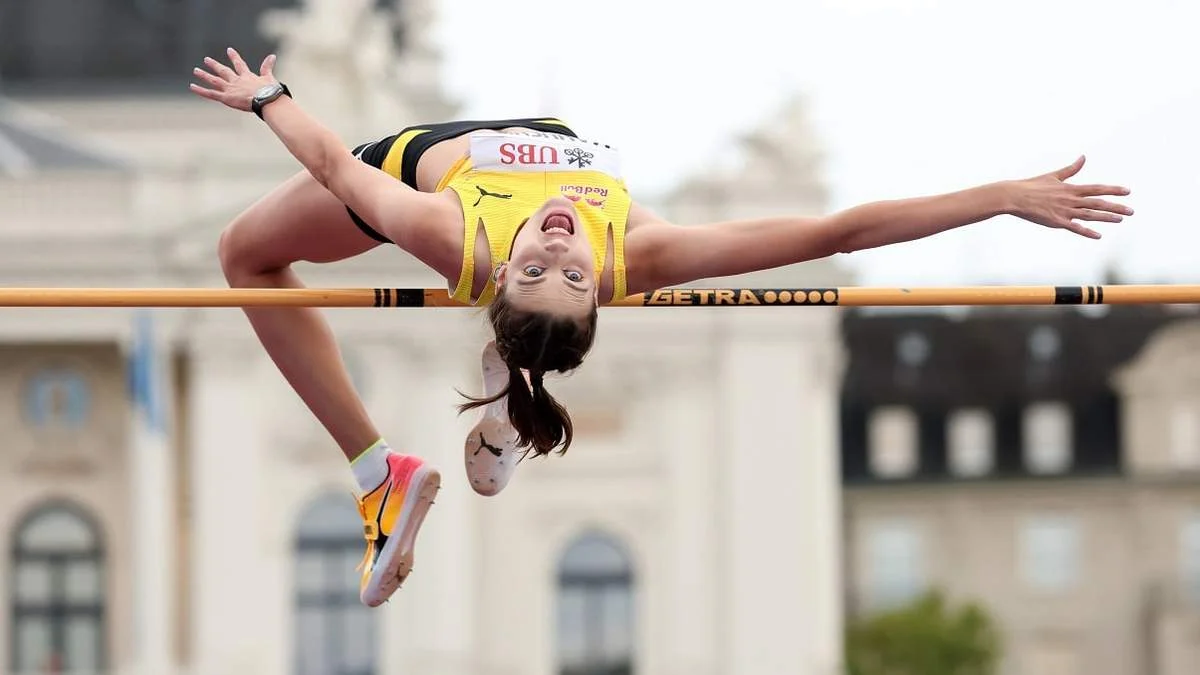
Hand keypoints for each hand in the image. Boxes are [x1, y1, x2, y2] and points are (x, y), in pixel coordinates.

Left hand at [189, 47, 277, 112]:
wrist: (266, 99)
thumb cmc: (270, 91)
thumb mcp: (269, 77)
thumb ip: (268, 67)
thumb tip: (273, 56)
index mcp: (247, 76)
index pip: (239, 65)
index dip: (234, 57)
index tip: (229, 50)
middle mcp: (236, 81)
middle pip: (223, 71)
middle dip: (215, 65)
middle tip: (206, 60)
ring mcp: (230, 88)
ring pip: (214, 80)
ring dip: (204, 75)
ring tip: (196, 70)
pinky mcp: (226, 97)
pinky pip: (211, 93)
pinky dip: (201, 90)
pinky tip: (192, 86)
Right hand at [1004, 155, 1132, 239]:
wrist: (1014, 196)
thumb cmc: (1031, 185)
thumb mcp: (1053, 176)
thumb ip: (1071, 170)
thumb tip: (1083, 158)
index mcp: (1070, 188)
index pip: (1097, 188)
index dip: (1113, 190)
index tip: (1127, 191)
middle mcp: (1070, 199)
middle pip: (1098, 203)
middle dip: (1116, 206)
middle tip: (1132, 211)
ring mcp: (1064, 211)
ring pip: (1090, 215)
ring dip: (1106, 217)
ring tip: (1120, 219)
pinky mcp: (1056, 222)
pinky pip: (1075, 228)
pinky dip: (1087, 231)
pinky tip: (1098, 235)